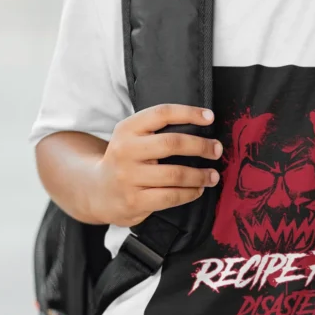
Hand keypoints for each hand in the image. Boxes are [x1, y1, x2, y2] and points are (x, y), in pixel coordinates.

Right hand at [91, 104, 222, 225]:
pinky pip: (170, 196)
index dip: (189, 113)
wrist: (97, 191)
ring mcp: (128, 177)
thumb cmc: (126, 158)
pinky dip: (190, 193)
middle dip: (200, 146)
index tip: (210, 118)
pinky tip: (198, 190)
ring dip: (200, 174)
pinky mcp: (134, 201)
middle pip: (171, 143)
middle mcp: (125, 150)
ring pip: (174, 174)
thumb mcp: (133, 136)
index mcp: (127, 128)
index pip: (162, 113)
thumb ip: (157, 129)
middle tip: (217, 150)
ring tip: (214, 175)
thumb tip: (201, 123)